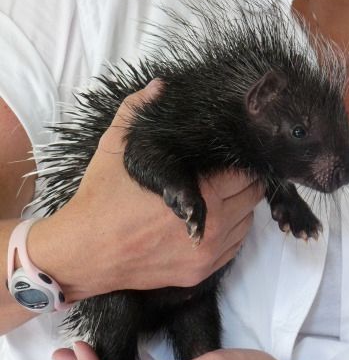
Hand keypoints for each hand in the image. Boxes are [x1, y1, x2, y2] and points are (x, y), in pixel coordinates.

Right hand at [27, 81, 264, 300]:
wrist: (84, 253)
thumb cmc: (101, 199)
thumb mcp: (115, 147)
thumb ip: (139, 111)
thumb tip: (159, 85)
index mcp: (201, 192)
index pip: (244, 172)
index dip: (240, 159)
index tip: (231, 154)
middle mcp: (214, 225)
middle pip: (252, 196)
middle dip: (244, 182)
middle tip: (226, 174)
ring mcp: (208, 253)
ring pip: (247, 223)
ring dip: (240, 207)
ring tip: (219, 197)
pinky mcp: (200, 273)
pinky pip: (234, 248)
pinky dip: (231, 232)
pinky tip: (213, 221)